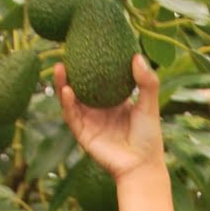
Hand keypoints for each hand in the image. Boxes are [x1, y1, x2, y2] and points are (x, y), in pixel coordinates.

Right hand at [54, 54, 165, 184]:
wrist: (141, 165)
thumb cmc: (148, 137)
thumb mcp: (150, 105)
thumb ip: (147, 82)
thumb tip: (137, 56)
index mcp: (115, 101)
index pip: (100, 79)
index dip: (92, 63)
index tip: (87, 45)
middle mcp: (99, 109)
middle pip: (80, 86)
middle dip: (72, 70)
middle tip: (67, 52)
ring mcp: (89, 121)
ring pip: (71, 99)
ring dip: (63, 83)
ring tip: (59, 67)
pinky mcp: (83, 133)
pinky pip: (71, 115)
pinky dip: (67, 103)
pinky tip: (67, 90)